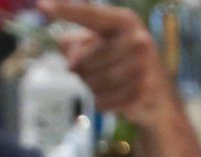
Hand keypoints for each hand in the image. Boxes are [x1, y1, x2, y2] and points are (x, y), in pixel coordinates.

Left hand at [39, 0, 179, 129]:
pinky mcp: (142, 92)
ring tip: (107, 84)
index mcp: (124, 21)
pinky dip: (102, 102)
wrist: (159, 95)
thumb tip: (69, 55)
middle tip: (94, 71)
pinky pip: (103, 101)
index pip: (89, 15)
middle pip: (83, 61)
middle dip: (81, 71)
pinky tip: (115, 98)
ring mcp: (142, 67)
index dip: (65, 10)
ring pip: (92, 83)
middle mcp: (137, 39)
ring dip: (91, 88)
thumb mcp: (97, 46)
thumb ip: (73, 44)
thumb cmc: (120, 63)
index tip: (41, 6)